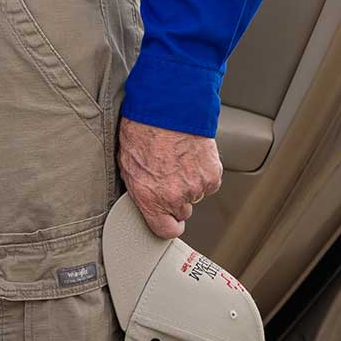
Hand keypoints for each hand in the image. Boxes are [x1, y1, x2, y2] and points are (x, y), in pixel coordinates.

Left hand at [117, 117, 222, 238]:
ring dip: (188, 183)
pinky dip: (202, 173)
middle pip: (181, 212)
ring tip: (176, 160)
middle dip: (175, 199)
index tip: (166, 220)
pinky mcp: (213, 174)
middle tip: (167, 176)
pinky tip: (190, 156)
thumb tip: (144, 197)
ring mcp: (196, 187)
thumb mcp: (127, 163)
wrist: (168, 109)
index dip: (166, 225)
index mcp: (150, 197)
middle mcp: (175, 197)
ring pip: (195, 196)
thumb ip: (140, 188)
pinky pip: (208, 182)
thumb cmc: (142, 130)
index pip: (165, 231)